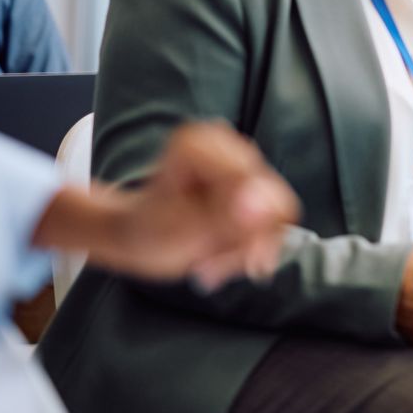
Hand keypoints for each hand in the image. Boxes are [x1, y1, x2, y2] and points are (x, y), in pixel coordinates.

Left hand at [51, 121, 298, 290]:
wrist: (136, 235)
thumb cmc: (147, 232)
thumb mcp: (182, 232)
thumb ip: (226, 219)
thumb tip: (262, 209)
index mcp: (204, 145)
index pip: (258, 190)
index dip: (246, 233)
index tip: (213, 261)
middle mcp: (228, 143)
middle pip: (272, 201)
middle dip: (245, 245)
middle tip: (209, 268)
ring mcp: (241, 162)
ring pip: (276, 215)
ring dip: (245, 250)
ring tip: (210, 265)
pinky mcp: (250, 182)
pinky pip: (271, 219)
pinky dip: (248, 245)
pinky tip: (221, 253)